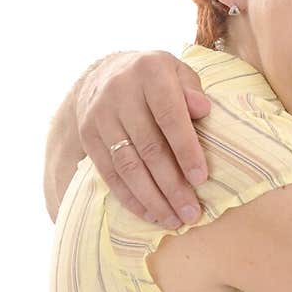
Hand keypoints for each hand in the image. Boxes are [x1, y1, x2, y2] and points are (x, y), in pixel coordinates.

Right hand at [77, 52, 210, 224]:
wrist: (107, 73)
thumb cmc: (157, 79)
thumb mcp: (178, 72)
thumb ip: (192, 89)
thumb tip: (203, 109)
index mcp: (149, 72)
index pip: (170, 116)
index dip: (186, 150)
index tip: (201, 179)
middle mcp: (120, 93)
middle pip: (149, 147)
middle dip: (172, 185)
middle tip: (191, 212)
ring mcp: (100, 116)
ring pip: (127, 165)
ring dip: (152, 198)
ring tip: (173, 220)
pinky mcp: (88, 136)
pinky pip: (109, 173)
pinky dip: (130, 197)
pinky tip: (149, 213)